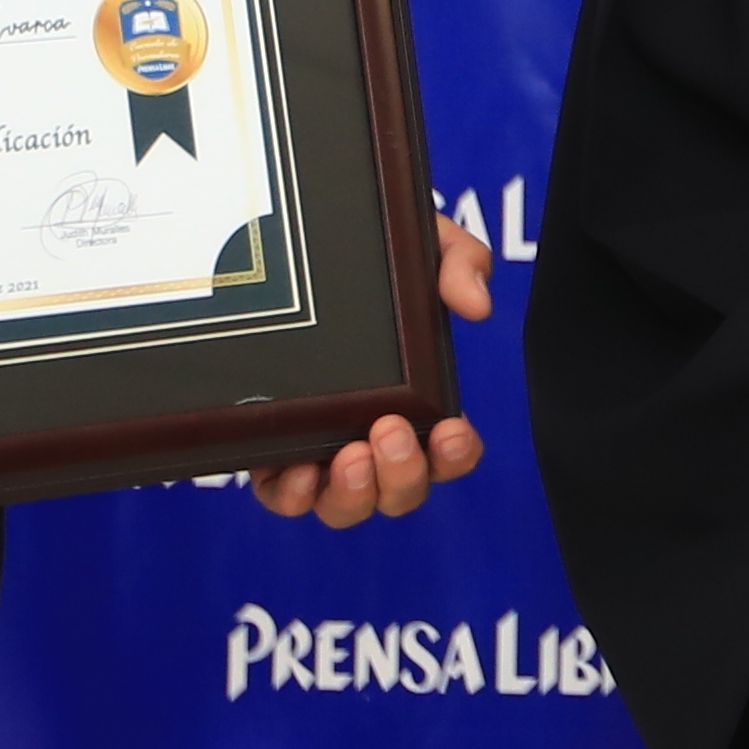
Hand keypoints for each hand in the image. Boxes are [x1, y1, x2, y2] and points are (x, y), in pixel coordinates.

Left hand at [250, 214, 496, 524]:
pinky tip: (298, 470)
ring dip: (355, 493)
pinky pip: (284, 495)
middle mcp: (372, 436)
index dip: (455, 455)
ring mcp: (323, 449)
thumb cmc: (369, 254)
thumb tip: (476, 305)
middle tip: (389, 429)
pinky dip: (293, 495)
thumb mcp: (421, 243)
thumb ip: (459, 261)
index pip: (447, 451)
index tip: (452, 430)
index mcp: (416, 400)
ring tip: (350, 455)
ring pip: (346, 505)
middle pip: (400, 492)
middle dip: (404, 473)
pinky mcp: (272, 450)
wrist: (290, 246)